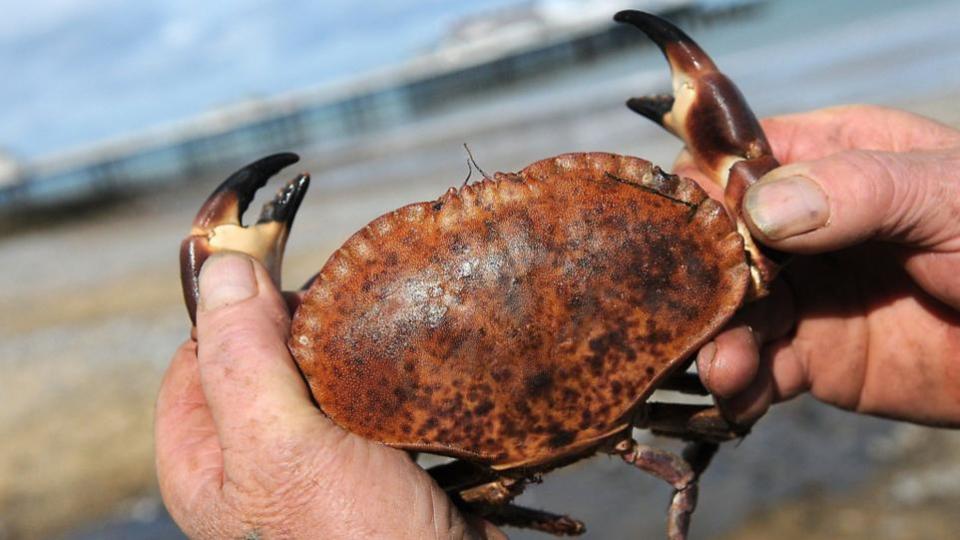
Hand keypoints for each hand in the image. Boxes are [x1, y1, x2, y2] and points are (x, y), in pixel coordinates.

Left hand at [155, 253, 502, 538]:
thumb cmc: (354, 537)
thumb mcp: (282, 448)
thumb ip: (243, 360)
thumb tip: (224, 266)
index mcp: (206, 463)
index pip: (199, 354)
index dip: (237, 308)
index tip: (286, 278)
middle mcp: (254, 463)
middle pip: (263, 358)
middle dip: (302, 325)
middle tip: (348, 308)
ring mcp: (315, 464)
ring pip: (321, 374)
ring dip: (352, 345)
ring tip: (383, 328)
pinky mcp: (372, 461)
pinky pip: (368, 395)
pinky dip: (386, 370)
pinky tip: (408, 359)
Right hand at [675, 105, 959, 426]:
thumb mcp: (952, 195)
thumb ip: (860, 190)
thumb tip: (759, 210)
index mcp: (829, 160)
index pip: (736, 164)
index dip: (704, 192)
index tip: (685, 230)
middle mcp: (801, 228)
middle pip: (717, 244)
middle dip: (693, 277)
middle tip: (683, 309)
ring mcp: (804, 295)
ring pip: (726, 312)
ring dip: (710, 337)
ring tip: (723, 364)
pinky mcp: (813, 359)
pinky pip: (755, 370)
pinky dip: (735, 384)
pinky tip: (738, 393)